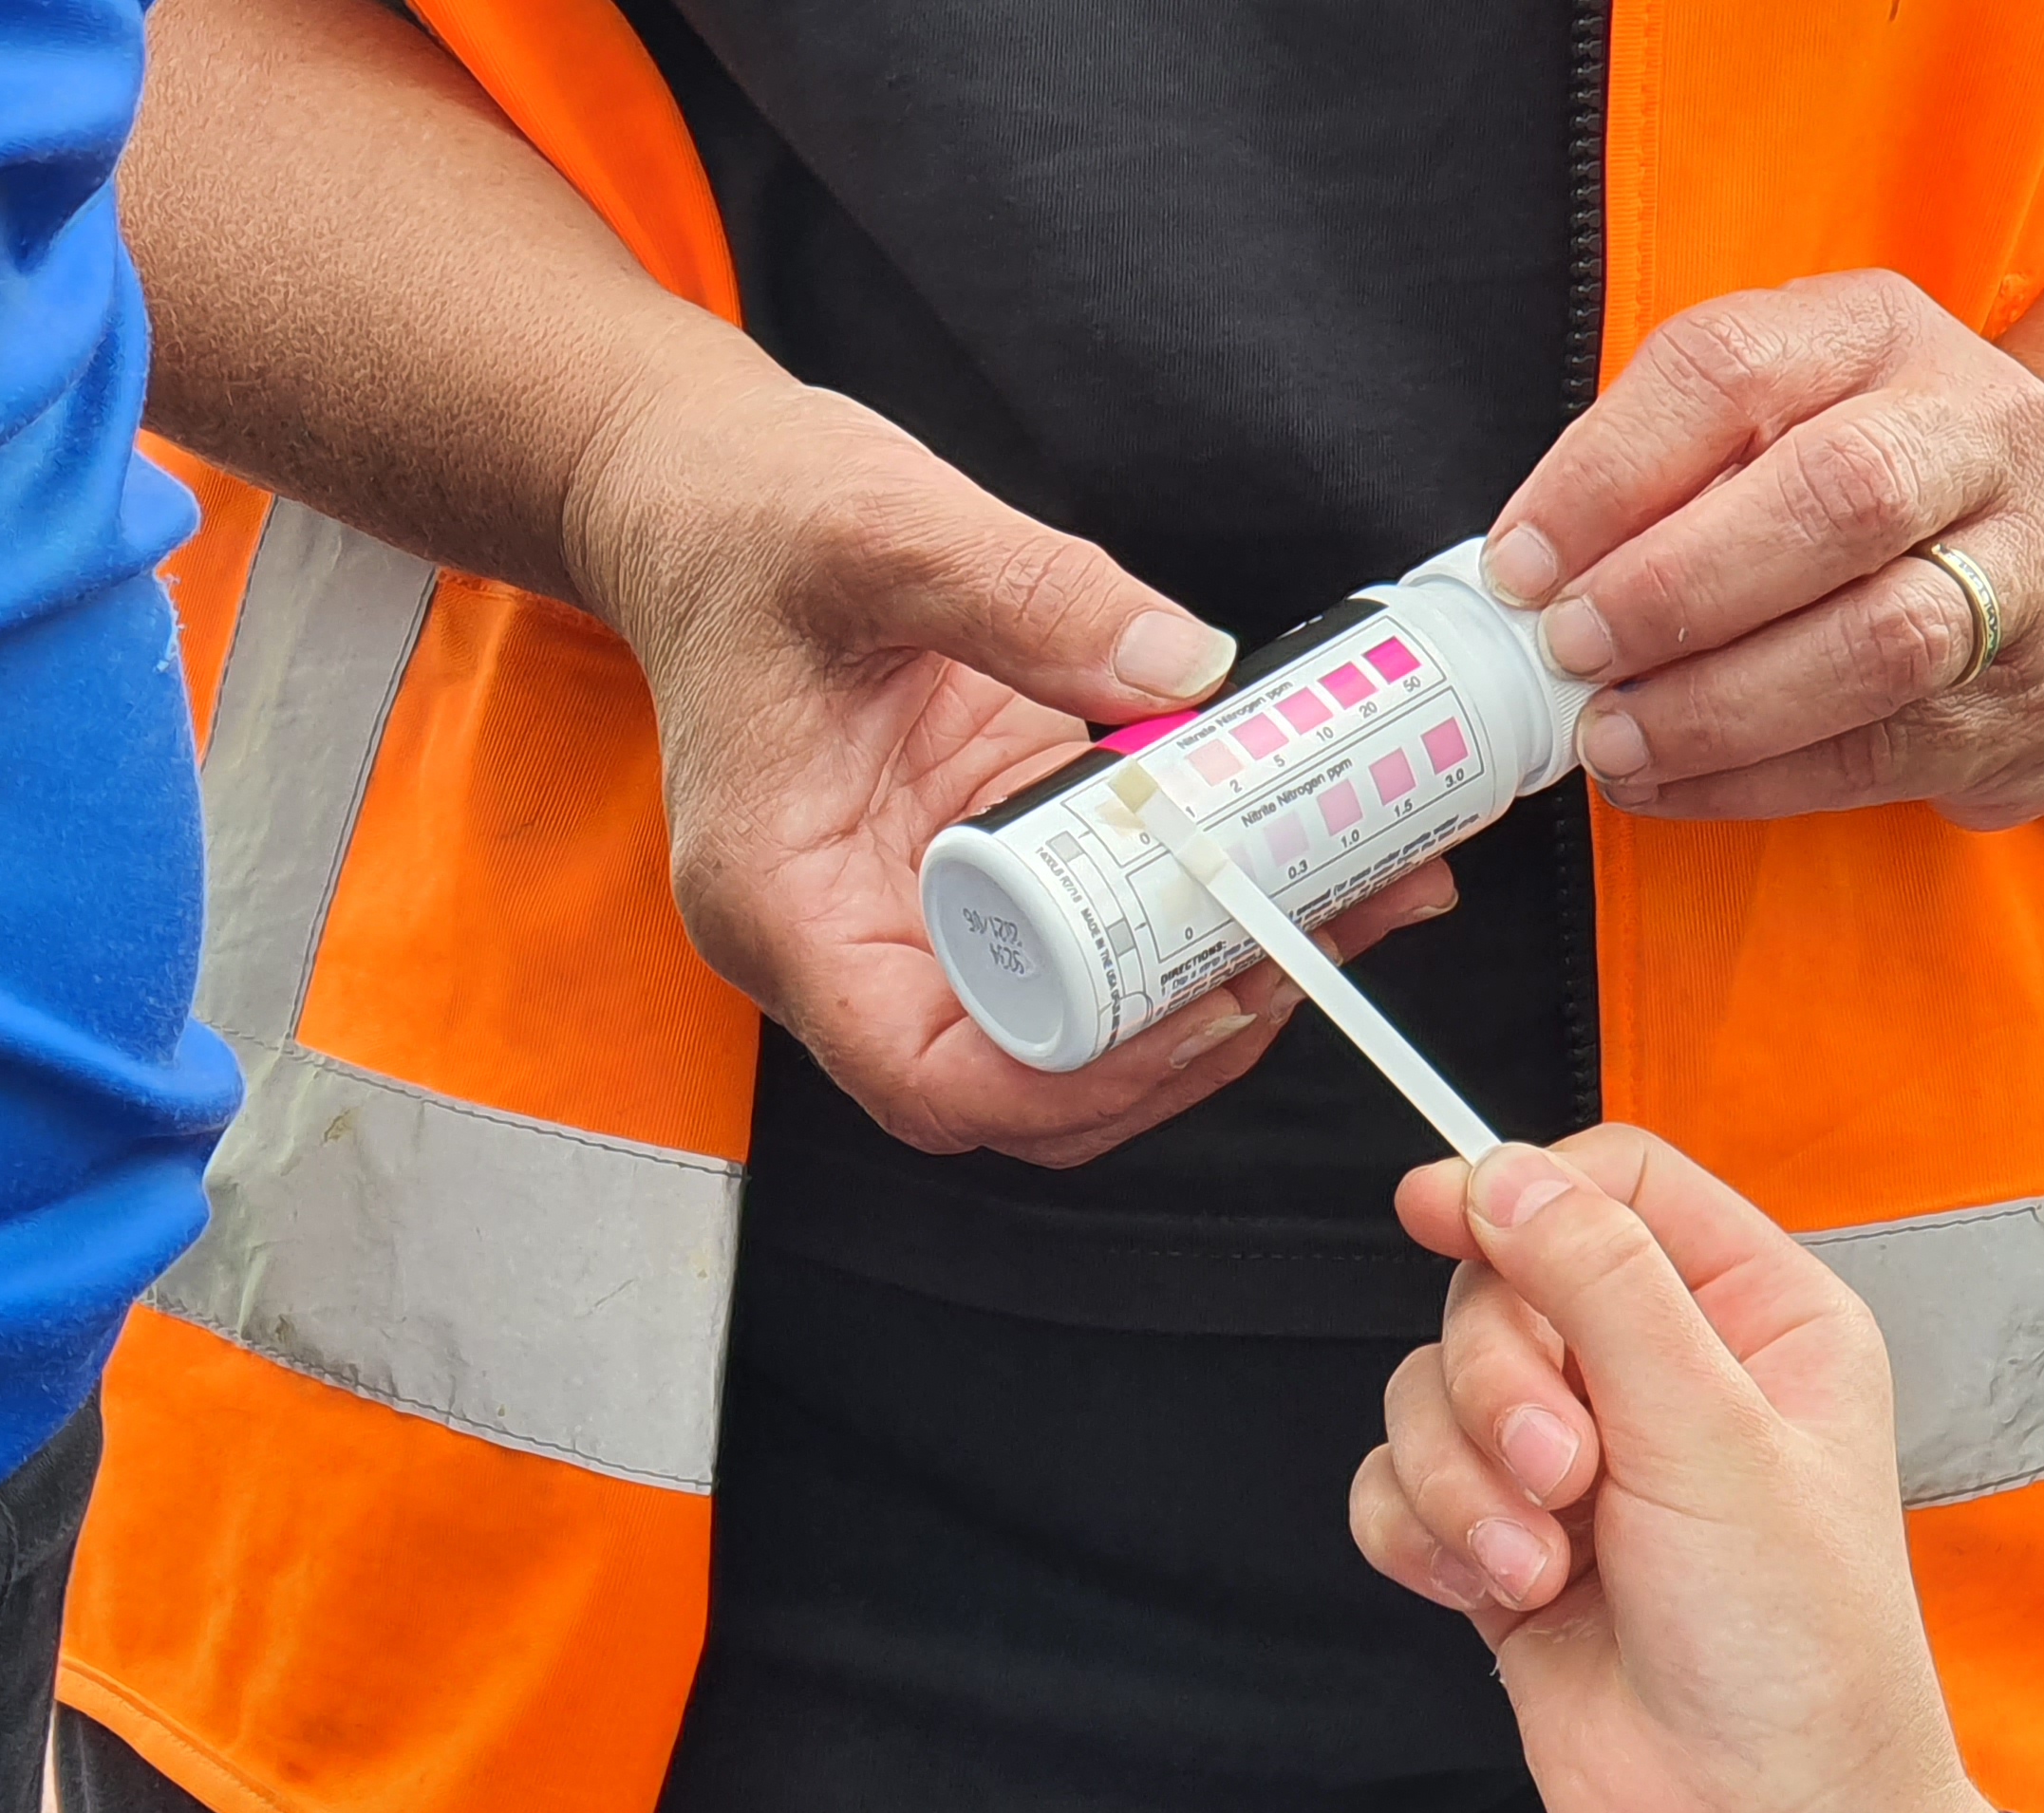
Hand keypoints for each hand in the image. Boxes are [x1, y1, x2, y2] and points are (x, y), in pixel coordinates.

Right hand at [562, 337, 1457, 1163]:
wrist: (698, 497)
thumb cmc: (745, 522)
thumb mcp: (879, 526)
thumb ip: (1028, 594)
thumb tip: (1188, 669)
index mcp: (785, 906)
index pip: (927, 1078)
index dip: (1075, 1078)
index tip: (1199, 1007)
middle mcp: (847, 943)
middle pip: (1023, 1085)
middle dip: (1175, 1045)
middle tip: (1299, 954)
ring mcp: (917, 918)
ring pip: (1076, 1031)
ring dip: (1213, 993)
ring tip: (1346, 905)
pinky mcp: (981, 872)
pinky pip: (1097, 940)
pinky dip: (1196, 919)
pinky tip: (1303, 862)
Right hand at [1348, 1128, 2016, 1812]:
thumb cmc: (1799, 1660)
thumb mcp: (1713, 1435)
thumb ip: (1600, 1284)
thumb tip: (1501, 1176)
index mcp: (1758, 1320)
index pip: (1617, 1182)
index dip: (1523, 1190)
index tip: (1437, 1210)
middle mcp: (1665, 1380)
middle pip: (1500, 1285)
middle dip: (1499, 1380)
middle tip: (1563, 1470)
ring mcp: (1579, 1470)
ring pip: (1434, 1392)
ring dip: (1463, 1478)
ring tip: (1540, 1562)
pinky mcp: (1506, 1551)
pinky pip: (1399, 1488)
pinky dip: (1423, 1536)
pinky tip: (1491, 1593)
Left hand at [1475, 271, 2043, 831]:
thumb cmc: (1891, 496)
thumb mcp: (1794, 421)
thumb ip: (1677, 470)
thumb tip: (1532, 576)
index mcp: (1880, 334)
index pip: (1731, 367)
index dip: (1608, 471)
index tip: (1521, 564)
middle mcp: (1978, 430)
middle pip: (1833, 497)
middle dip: (1675, 588)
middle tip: (1573, 650)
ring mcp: (2028, 565)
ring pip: (1875, 640)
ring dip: (1716, 705)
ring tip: (1611, 739)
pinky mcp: (2033, 695)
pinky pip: (1880, 747)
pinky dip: (1751, 779)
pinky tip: (1667, 784)